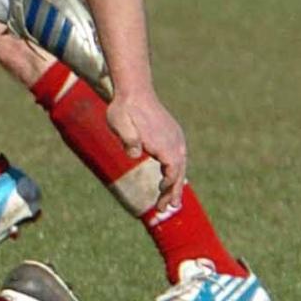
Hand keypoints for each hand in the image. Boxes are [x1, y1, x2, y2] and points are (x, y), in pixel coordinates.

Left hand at [107, 91, 187, 210]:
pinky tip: (167, 181)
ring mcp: (176, 139)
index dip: (169, 185)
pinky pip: (178, 159)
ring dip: (174, 185)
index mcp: (164, 142)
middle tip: (164, 209)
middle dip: (173, 192)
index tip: (160, 196)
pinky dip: (174, 172)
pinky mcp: (173, 136)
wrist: (135, 91)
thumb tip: (135, 154)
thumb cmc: (124, 109)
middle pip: (179, 173)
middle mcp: (175, 142)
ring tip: (169, 203)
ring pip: (180, 167)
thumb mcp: (119, 122)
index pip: (173, 171)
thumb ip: (128, 139)